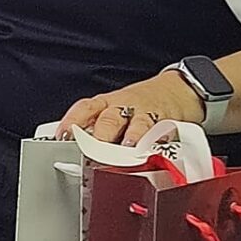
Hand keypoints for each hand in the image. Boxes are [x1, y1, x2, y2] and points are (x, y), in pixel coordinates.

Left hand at [58, 70, 204, 144]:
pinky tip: (152, 149)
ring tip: (126, 148)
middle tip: (93, 150)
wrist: (177, 90)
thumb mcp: (114, 111)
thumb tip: (74, 148)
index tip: (63, 135)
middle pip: (109, 118)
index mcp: (106, 104)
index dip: (72, 120)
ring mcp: (145, 114)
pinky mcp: (165, 122)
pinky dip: (155, 140)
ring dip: (130, 136)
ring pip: (135, 123)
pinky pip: (160, 131)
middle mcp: (123, 107)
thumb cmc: (139, 105)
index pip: (85, 108)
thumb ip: (96, 128)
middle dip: (100, 134)